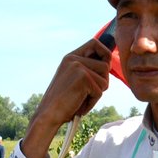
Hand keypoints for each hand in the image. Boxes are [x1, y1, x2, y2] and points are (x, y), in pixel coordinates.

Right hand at [20, 37, 112, 157]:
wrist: (48, 114)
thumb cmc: (63, 101)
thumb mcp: (73, 80)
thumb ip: (87, 69)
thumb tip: (108, 64)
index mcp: (70, 57)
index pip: (94, 43)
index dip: (105, 52)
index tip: (107, 64)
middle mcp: (74, 59)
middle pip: (105, 65)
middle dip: (102, 81)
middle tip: (88, 92)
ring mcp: (78, 67)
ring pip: (105, 79)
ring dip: (97, 93)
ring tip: (81, 99)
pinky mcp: (83, 78)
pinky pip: (100, 91)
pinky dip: (92, 102)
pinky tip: (79, 105)